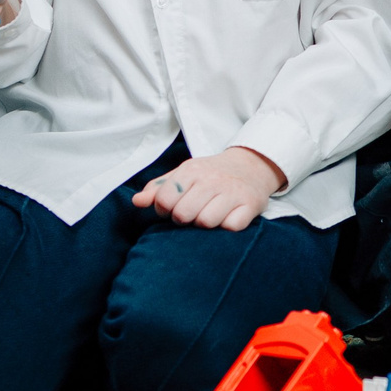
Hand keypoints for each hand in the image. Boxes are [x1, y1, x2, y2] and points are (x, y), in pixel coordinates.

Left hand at [131, 146, 284, 229]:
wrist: (252, 165)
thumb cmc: (211, 174)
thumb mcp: (183, 174)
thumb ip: (158, 188)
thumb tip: (137, 202)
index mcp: (191, 170)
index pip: (164, 200)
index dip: (164, 209)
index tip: (173, 206)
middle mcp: (212, 179)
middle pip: (183, 214)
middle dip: (184, 218)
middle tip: (192, 212)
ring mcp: (233, 191)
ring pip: (206, 222)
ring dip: (206, 224)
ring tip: (210, 215)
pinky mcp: (251, 204)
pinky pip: (231, 226)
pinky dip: (228, 226)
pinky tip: (228, 217)